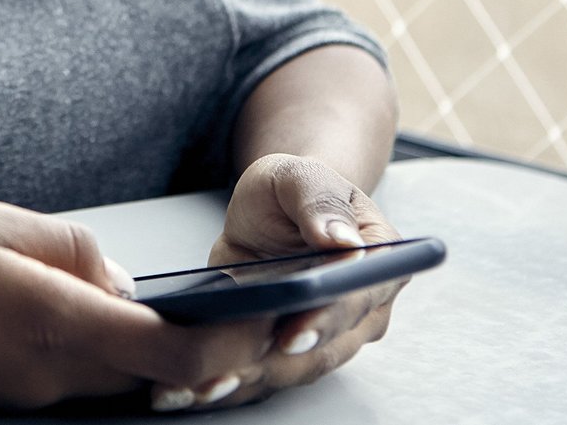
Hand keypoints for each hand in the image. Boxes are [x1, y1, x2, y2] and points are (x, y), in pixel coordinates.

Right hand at [0, 198, 304, 409]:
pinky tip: (71, 304)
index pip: (174, 355)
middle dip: (197, 344)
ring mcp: (21, 397)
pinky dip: (93, 348)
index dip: (232, 341)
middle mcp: (44, 377)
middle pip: (152, 376)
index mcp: (50, 324)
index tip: (264, 313)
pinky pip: (69, 378)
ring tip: (142, 293)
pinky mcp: (0, 399)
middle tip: (230, 301)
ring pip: (112, 378)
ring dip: (140, 345)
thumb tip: (120, 280)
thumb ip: (70, 247)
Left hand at [148, 153, 403, 411]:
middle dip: (276, 366)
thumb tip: (344, 241)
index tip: (291, 336)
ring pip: (292, 371)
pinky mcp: (286, 349)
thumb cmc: (294, 189)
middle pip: (325, 349)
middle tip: (228, 373)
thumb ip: (318, 202)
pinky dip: (228, 384)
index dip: (326, 322)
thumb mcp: (298, 177)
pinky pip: (263, 374)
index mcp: (378, 263)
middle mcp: (360, 309)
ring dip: (247, 382)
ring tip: (200, 386)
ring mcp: (324, 335)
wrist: (271, 208)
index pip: (357, 300)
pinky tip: (188, 389)